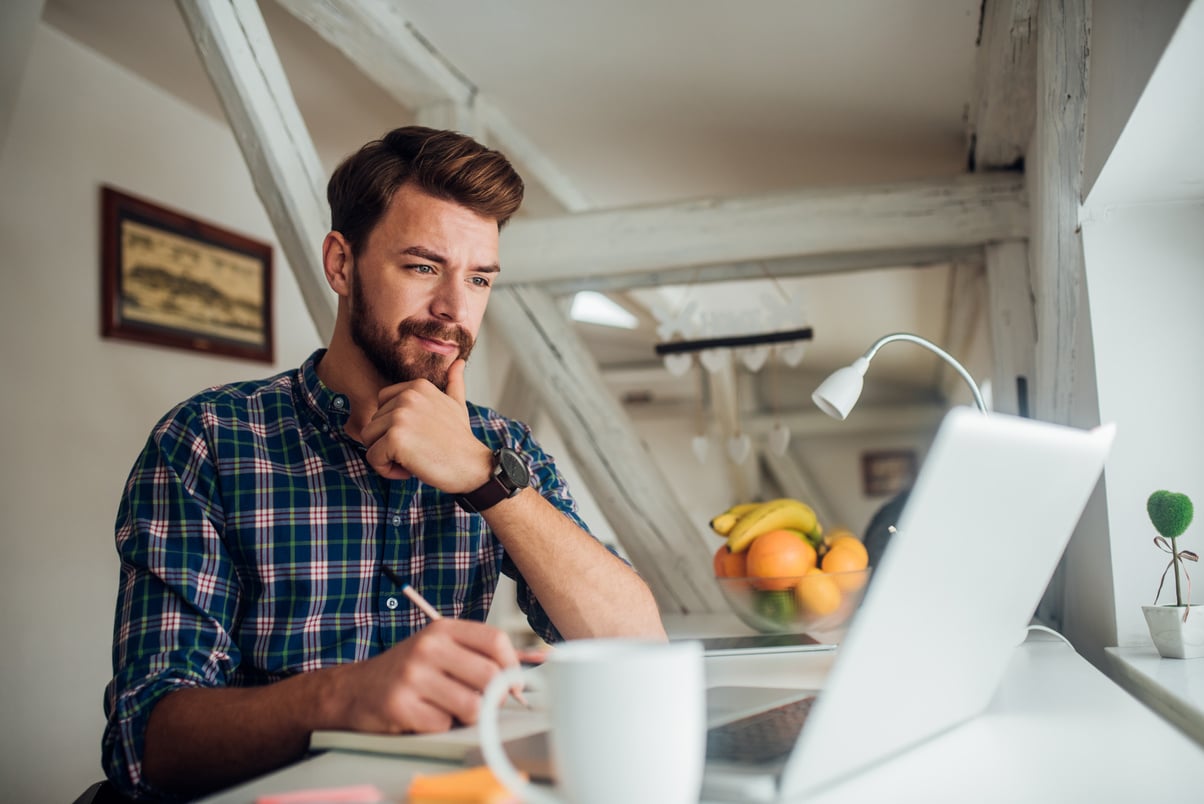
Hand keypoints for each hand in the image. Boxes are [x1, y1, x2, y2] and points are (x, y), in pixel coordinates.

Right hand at [332, 618, 521, 733]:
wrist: (355, 689)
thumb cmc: (408, 671)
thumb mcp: (440, 650)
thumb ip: (478, 656)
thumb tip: (525, 671)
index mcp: (442, 628)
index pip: (496, 640)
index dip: (513, 666)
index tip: (514, 686)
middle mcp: (428, 647)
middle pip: (490, 675)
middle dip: (493, 697)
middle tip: (481, 702)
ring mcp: (412, 675)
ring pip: (472, 705)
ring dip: (467, 715)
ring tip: (450, 708)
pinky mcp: (400, 705)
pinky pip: (444, 725)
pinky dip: (440, 726)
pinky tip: (424, 715)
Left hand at [360, 359, 490, 488]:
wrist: (472, 466)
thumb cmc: (460, 440)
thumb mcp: (457, 405)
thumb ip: (453, 383)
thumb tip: (458, 362)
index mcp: (418, 386)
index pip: (381, 405)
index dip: (393, 426)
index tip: (417, 437)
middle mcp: (407, 397)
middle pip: (373, 424)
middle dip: (389, 443)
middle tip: (418, 451)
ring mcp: (400, 416)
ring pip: (369, 440)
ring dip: (386, 456)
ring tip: (413, 459)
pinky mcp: (395, 438)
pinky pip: (372, 458)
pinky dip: (386, 470)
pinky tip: (409, 470)